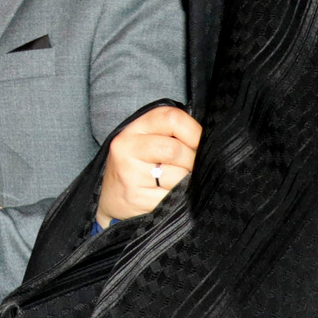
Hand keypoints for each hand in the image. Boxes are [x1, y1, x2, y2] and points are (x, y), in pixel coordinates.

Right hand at [96, 106, 200, 227]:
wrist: (109, 197)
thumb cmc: (138, 166)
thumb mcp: (148, 141)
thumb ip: (172, 135)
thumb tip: (208, 144)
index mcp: (135, 128)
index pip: (172, 118)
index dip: (194, 132)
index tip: (200, 144)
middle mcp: (127, 147)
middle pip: (176, 150)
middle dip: (191, 163)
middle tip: (187, 169)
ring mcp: (129, 173)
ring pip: (178, 177)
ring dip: (184, 184)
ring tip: (171, 184)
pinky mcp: (135, 197)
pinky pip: (172, 197)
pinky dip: (177, 199)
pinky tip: (166, 197)